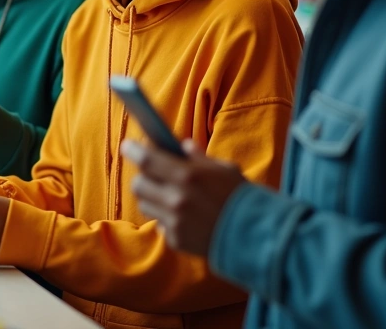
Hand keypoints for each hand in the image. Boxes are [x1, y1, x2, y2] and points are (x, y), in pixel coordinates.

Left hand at [121, 139, 245, 256]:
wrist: (256, 237)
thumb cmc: (241, 198)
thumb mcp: (225, 170)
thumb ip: (199, 158)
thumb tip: (182, 146)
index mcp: (188, 176)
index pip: (146, 159)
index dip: (133, 150)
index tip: (128, 146)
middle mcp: (176, 199)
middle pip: (138, 184)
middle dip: (143, 176)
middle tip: (152, 173)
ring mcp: (174, 222)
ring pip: (145, 204)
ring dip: (153, 197)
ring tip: (170, 195)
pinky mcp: (175, 240)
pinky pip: (160, 224)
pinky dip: (167, 218)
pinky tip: (184, 217)